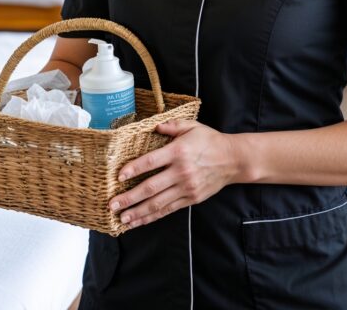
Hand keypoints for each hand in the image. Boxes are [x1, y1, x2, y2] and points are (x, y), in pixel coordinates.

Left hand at [108, 119, 242, 228]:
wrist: (234, 160)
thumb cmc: (210, 141)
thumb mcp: (192, 127)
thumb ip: (171, 126)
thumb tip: (154, 126)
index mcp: (178, 152)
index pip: (151, 162)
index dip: (134, 169)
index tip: (119, 176)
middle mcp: (181, 172)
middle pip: (150, 187)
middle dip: (129, 198)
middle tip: (112, 205)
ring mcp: (186, 188)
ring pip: (158, 203)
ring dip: (138, 212)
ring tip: (121, 219)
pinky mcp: (191, 199)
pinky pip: (168, 210)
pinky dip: (152, 217)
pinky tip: (139, 221)